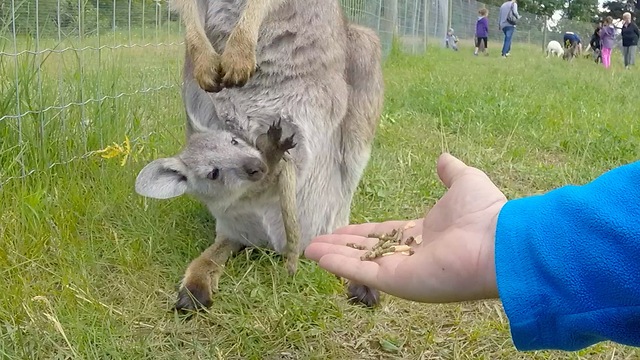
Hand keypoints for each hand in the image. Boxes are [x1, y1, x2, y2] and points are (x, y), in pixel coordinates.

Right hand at [304, 153, 507, 302]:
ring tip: (308, 249)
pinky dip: (339, 266)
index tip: (340, 229)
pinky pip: (362, 272)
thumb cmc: (485, 213)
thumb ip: (451, 172)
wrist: (499, 241)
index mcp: (422, 235)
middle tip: (315, 242)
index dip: (360, 232)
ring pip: (359, 262)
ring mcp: (402, 270)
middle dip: (340, 246)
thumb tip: (443, 158)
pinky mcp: (397, 281)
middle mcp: (409, 255)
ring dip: (333, 256)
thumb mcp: (465, 181)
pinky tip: (318, 257)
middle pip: (366, 250)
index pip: (383, 234)